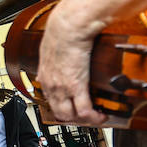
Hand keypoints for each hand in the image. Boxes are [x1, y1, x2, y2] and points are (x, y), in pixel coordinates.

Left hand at [36, 0, 107, 125]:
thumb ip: (57, 54)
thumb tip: (67, 54)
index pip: (49, 100)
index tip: (73, 109)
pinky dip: (94, 117)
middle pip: (59, 113)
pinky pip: (85, 111)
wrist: (68, 26)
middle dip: (74, 119)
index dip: (62, 108)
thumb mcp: (53, 45)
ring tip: (97, 117)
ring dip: (84, 120)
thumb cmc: (62, 30)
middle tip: (87, 118)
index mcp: (45, 75)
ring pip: (70, 116)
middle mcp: (51, 85)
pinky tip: (102, 116)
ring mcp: (62, 87)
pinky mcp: (76, 86)